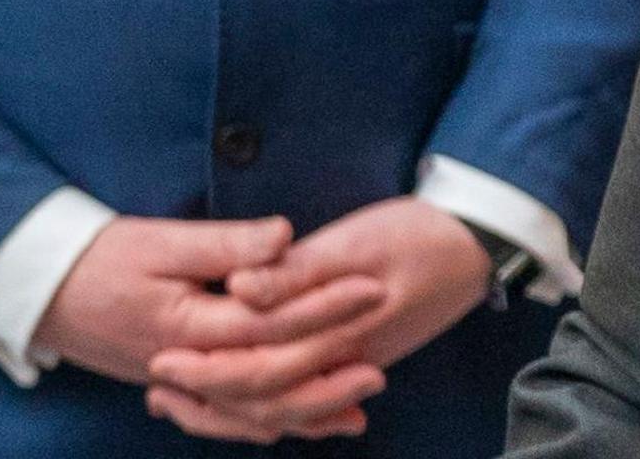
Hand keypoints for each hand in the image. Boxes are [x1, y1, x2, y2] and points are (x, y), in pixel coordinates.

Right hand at [31, 216, 380, 388]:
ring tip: (362, 400)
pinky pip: (229, 416)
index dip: (325, 306)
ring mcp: (180, 383)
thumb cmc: (101, 257)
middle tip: (382, 357)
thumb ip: (226, 244)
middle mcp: (185, 366)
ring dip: (308, 408)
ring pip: (251, 412)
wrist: (41, 291)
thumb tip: (285, 236)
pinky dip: (269, 420)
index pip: (270, 322)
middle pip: (269, 379)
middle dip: (328, 367)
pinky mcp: (177, 385)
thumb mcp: (161, 240)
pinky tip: (306, 421)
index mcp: (186, 327)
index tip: (373, 286)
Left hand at [144, 199, 494, 441]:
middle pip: (265, 397)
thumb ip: (298, 270)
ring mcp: (356, 363)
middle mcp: (345, 360)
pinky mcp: (362, 355)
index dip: (206, 369)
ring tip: (184, 399)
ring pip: (285, 407)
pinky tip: (245, 397)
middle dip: (208, 394)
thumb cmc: (421, 232)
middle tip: (158, 382)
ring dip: (232, 407)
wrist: (481, 242)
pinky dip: (271, 404)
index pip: (259, 369)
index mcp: (338, 332)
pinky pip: (307, 397)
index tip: (160, 360)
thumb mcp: (358, 240)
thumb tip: (239, 288)